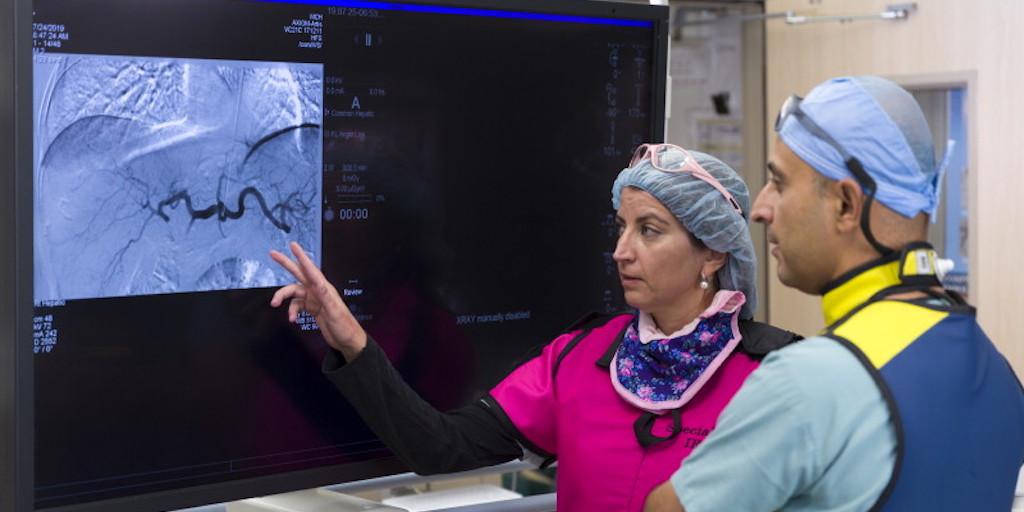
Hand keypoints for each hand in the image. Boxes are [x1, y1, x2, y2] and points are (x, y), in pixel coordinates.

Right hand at [270, 242, 367, 360]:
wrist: (347, 341)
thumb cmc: (344, 326)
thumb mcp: (334, 312)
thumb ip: (325, 297)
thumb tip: (316, 283)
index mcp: (324, 288)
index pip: (311, 270)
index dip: (301, 257)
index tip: (293, 246)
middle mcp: (318, 291)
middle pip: (299, 274)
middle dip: (286, 264)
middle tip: (272, 254)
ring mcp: (315, 299)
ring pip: (294, 292)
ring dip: (283, 298)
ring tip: (274, 304)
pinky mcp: (312, 308)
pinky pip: (296, 305)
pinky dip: (291, 310)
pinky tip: (292, 318)